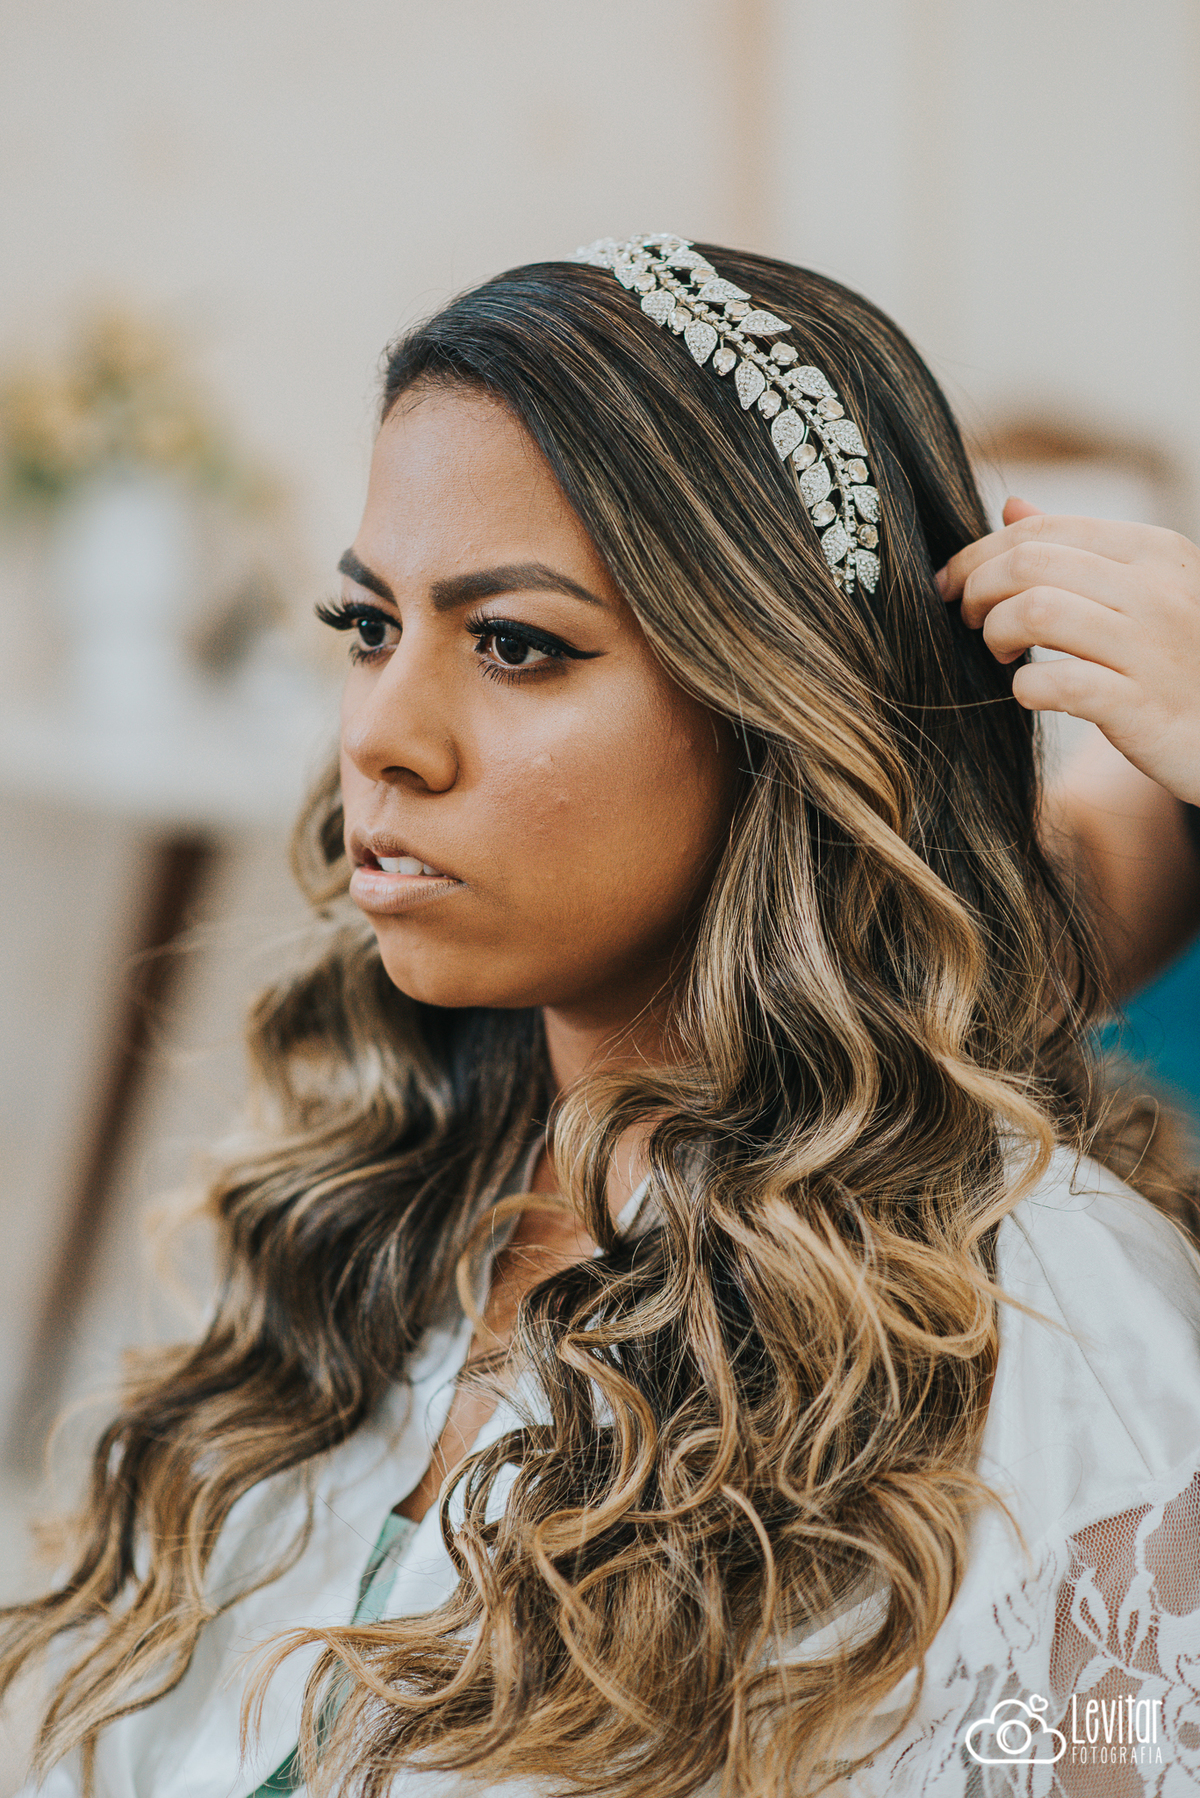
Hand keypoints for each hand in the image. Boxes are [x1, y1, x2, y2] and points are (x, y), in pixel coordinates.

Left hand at [937, 497, 1199, 805]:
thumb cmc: (1174, 658)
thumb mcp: (1141, 591)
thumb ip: (1078, 549)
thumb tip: (1012, 506)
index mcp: (1154, 551)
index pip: (1042, 530)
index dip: (978, 553)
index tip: (949, 582)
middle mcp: (1156, 591)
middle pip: (1030, 563)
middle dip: (977, 589)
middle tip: (970, 620)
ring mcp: (1151, 648)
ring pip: (1035, 612)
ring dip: (996, 633)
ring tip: (998, 654)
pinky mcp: (1141, 707)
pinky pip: (1058, 682)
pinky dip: (1025, 687)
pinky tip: (1028, 693)